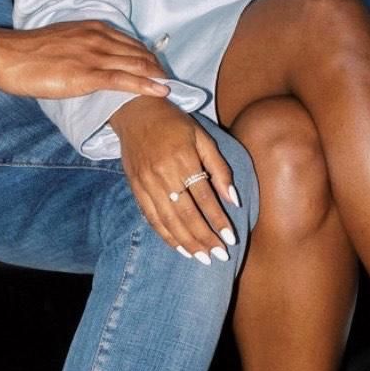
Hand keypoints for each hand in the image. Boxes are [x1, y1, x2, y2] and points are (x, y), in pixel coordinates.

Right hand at [0, 22, 171, 100]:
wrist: (8, 55)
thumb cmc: (30, 52)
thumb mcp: (64, 41)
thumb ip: (83, 48)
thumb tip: (93, 61)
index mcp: (93, 28)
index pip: (131, 42)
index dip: (148, 57)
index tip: (157, 70)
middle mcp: (99, 38)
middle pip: (139, 53)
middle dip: (157, 68)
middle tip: (169, 82)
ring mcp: (94, 55)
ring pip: (137, 65)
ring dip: (157, 77)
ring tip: (171, 88)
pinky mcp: (88, 74)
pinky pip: (124, 80)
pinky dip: (146, 86)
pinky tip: (161, 91)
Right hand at [111, 96, 241, 262]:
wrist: (135, 112)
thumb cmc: (175, 124)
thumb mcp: (203, 138)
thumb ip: (219, 168)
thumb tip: (234, 199)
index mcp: (183, 159)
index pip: (204, 197)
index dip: (218, 220)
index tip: (231, 238)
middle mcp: (163, 174)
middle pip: (186, 214)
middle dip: (204, 238)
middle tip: (220, 256)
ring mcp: (146, 183)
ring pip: (168, 221)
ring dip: (187, 243)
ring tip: (202, 258)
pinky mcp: (135, 188)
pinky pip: (151, 218)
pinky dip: (166, 236)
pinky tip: (179, 248)